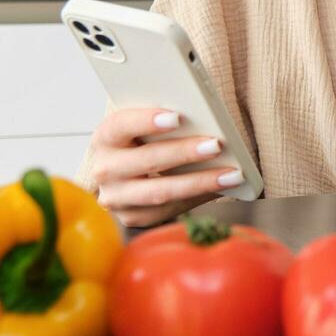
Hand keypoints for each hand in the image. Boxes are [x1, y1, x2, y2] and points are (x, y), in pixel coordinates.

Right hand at [88, 108, 243, 228]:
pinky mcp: (133, 218)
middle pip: (147, 160)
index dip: (147, 121)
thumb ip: (163, 120)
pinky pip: (169, 210)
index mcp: (105, 137)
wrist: (122, 173)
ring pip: (160, 192)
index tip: (177, 117)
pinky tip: (222, 187)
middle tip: (216, 145)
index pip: (121, 125)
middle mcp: (104, 170)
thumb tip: (205, 119)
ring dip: (199, 182)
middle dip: (184, 153)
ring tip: (231, 174)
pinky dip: (199, 197)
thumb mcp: (142, 126)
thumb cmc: (142, 140)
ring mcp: (116, 198)